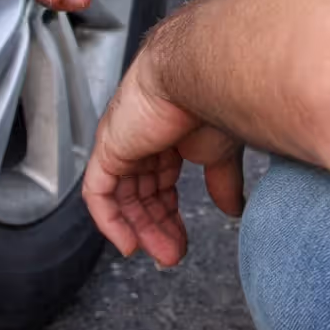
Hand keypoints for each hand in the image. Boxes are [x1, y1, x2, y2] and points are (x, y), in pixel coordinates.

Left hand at [82, 59, 243, 267]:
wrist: (200, 75)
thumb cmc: (214, 97)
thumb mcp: (222, 151)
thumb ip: (222, 181)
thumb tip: (232, 209)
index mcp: (167, 136)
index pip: (160, 185)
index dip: (170, 216)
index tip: (182, 241)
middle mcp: (141, 138)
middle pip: (141, 194)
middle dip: (157, 228)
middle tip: (172, 255)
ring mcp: (122, 142)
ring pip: (122, 197)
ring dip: (140, 230)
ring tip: (162, 254)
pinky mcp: (107, 148)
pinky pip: (97, 193)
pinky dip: (110, 222)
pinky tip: (128, 242)